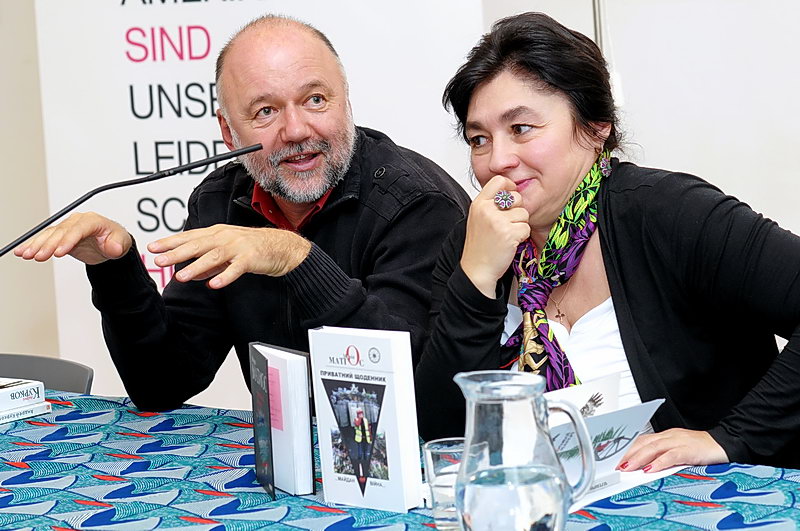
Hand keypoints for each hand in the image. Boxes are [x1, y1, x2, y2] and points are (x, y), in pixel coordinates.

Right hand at [14, 212, 131, 264]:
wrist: (110, 244)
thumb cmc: (115, 240)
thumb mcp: (122, 242)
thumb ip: (118, 245)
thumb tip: (113, 247)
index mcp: (93, 221)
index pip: (78, 229)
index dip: (68, 240)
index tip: (59, 252)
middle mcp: (77, 222)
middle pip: (60, 232)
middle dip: (48, 245)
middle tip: (38, 256)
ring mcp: (67, 228)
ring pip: (49, 235)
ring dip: (36, 245)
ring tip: (25, 254)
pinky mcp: (60, 236)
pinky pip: (44, 239)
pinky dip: (33, 245)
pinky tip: (22, 251)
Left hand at [148, 224, 311, 288]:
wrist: (282, 248)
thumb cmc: (254, 248)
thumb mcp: (227, 254)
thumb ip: (208, 264)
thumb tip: (191, 272)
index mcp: (218, 233)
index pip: (189, 237)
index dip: (171, 242)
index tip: (153, 248)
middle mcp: (226, 237)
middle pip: (198, 244)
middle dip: (177, 253)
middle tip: (159, 260)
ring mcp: (239, 247)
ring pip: (214, 256)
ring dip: (196, 266)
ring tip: (182, 276)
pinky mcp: (251, 258)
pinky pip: (236, 269)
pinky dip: (225, 277)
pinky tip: (213, 285)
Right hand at [461, 176, 529, 297]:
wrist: (476, 269)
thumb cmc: (479, 246)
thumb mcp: (478, 218)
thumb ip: (491, 203)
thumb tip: (511, 191)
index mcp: (479, 203)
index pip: (499, 181)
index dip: (511, 187)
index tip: (511, 197)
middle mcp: (487, 210)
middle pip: (517, 197)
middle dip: (518, 210)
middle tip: (508, 223)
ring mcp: (498, 222)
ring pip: (524, 214)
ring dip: (520, 225)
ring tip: (508, 234)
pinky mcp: (509, 234)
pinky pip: (526, 228)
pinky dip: (522, 237)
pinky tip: (510, 242)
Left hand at [617, 428, 728, 472]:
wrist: (725, 444)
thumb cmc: (702, 449)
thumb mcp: (678, 451)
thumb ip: (662, 456)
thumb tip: (644, 467)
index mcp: (666, 436)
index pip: (642, 440)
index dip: (627, 449)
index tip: (615, 458)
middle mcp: (670, 437)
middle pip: (644, 443)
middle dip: (628, 454)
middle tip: (616, 465)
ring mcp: (679, 442)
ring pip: (654, 448)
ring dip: (638, 458)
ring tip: (627, 467)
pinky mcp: (689, 450)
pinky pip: (672, 455)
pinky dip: (660, 462)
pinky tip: (650, 469)